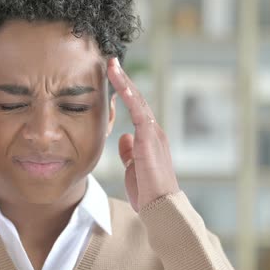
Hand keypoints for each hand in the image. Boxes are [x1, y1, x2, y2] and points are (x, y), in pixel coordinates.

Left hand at [106, 58, 179, 211]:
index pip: (134, 108)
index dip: (123, 92)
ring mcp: (153, 133)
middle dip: (123, 80)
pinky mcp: (150, 138)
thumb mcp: (133, 167)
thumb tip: (123, 138)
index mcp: (148, 137)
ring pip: (138, 101)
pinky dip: (131, 98)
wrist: (159, 206)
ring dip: (124, 82)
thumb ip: (129, 151)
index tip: (111, 77)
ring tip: (112, 66)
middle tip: (110, 62)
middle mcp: (152, 131)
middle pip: (136, 99)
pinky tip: (121, 85)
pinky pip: (139, 113)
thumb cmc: (147, 190)